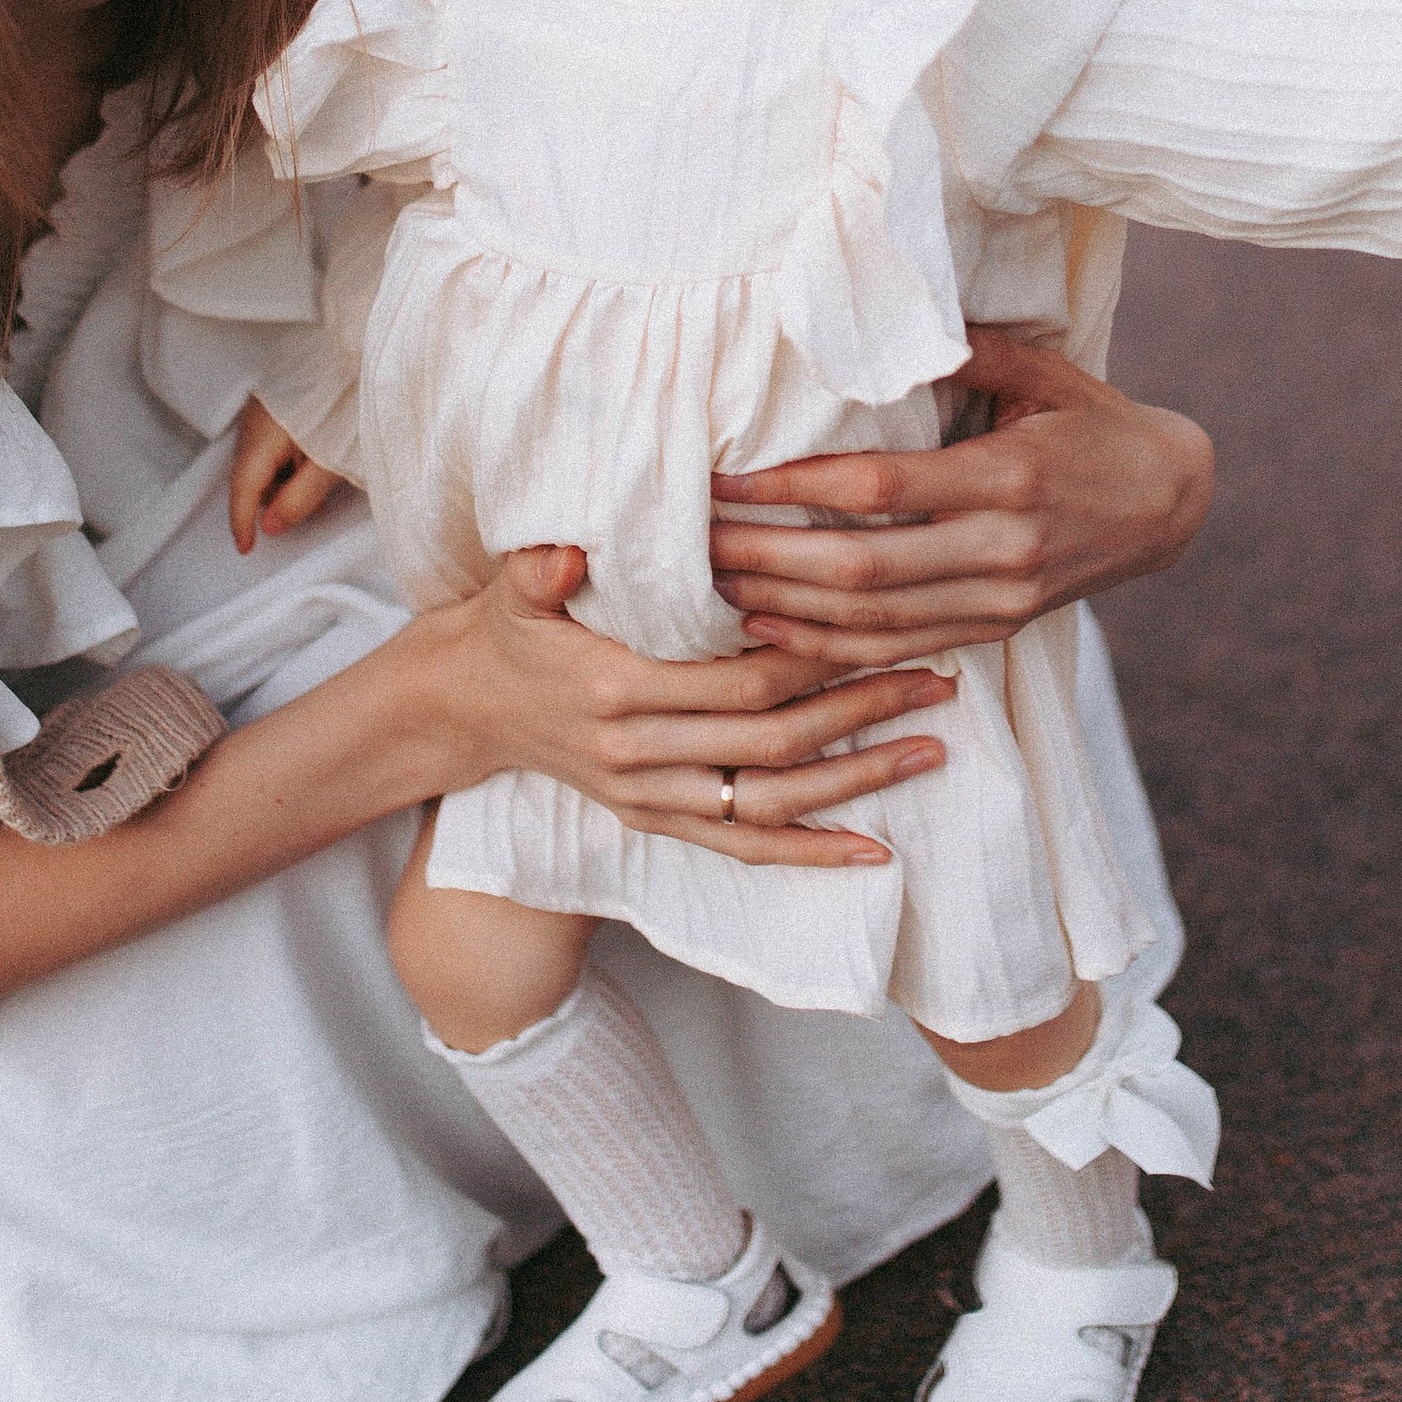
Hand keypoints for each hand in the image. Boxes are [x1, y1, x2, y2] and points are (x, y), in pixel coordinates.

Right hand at [228, 394, 345, 552]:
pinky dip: (289, 460)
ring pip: (261, 460)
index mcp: (264, 435)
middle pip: (250, 475)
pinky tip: (316, 460)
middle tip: (310, 507)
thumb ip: (299, 498)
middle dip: (273, 498)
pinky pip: (272, 443)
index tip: (246, 547)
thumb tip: (270, 526)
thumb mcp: (331, 462)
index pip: (243, 487)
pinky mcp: (276, 404)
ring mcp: (263, 410)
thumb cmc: (350, 403)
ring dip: (284, 479)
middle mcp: (255, 421)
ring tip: (322, 480)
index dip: (241, 521)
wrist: (360, 356)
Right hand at [407, 542, 957, 865]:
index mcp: (616, 688)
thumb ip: (541, 567)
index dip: (813, 656)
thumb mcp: (513, 586)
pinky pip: (745, 849)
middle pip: (773, 741)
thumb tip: (566, 549)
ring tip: (930, 751)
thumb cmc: (510, 627)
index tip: (878, 627)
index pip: (738, 677)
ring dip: (857, 780)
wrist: (465, 705)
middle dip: (861, 711)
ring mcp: (651, 798)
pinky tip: (876, 849)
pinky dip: (812, 852)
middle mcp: (640, 754)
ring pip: (771, 802)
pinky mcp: (657, 821)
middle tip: (936, 681)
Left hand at [704, 326, 1214, 664]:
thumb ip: (962, 350)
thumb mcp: (1043, 370)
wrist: (1170, 502)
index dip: (795, 488)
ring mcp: (1000, 599)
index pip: (879, 489)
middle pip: (861, 565)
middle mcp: (1002, 547)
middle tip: (694, 538)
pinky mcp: (998, 629)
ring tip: (711, 582)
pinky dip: (827, 646)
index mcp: (1009, 475)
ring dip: (784, 605)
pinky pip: (898, 649)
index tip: (726, 479)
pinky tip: (769, 628)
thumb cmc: (1093, 421)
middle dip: (768, 555)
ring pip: (872, 619)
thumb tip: (876, 326)